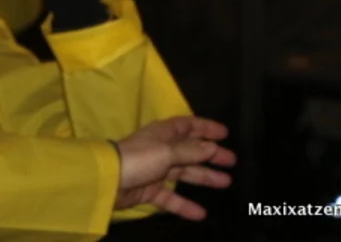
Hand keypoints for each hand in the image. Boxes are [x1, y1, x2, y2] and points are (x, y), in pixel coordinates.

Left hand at [115, 116, 235, 219]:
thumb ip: (190, 151)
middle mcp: (160, 150)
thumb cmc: (138, 159)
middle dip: (210, 154)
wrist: (108, 180)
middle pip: (190, 150)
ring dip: (204, 177)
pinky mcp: (149, 190)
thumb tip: (212, 147)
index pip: (187, 126)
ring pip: (184, 173)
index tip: (225, 133)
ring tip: (226, 182)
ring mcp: (155, 171)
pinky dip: (184, 205)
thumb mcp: (166, 152)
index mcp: (162, 134)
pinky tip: (201, 213)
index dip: (205, 128)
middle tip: (232, 160)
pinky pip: (171, 197)